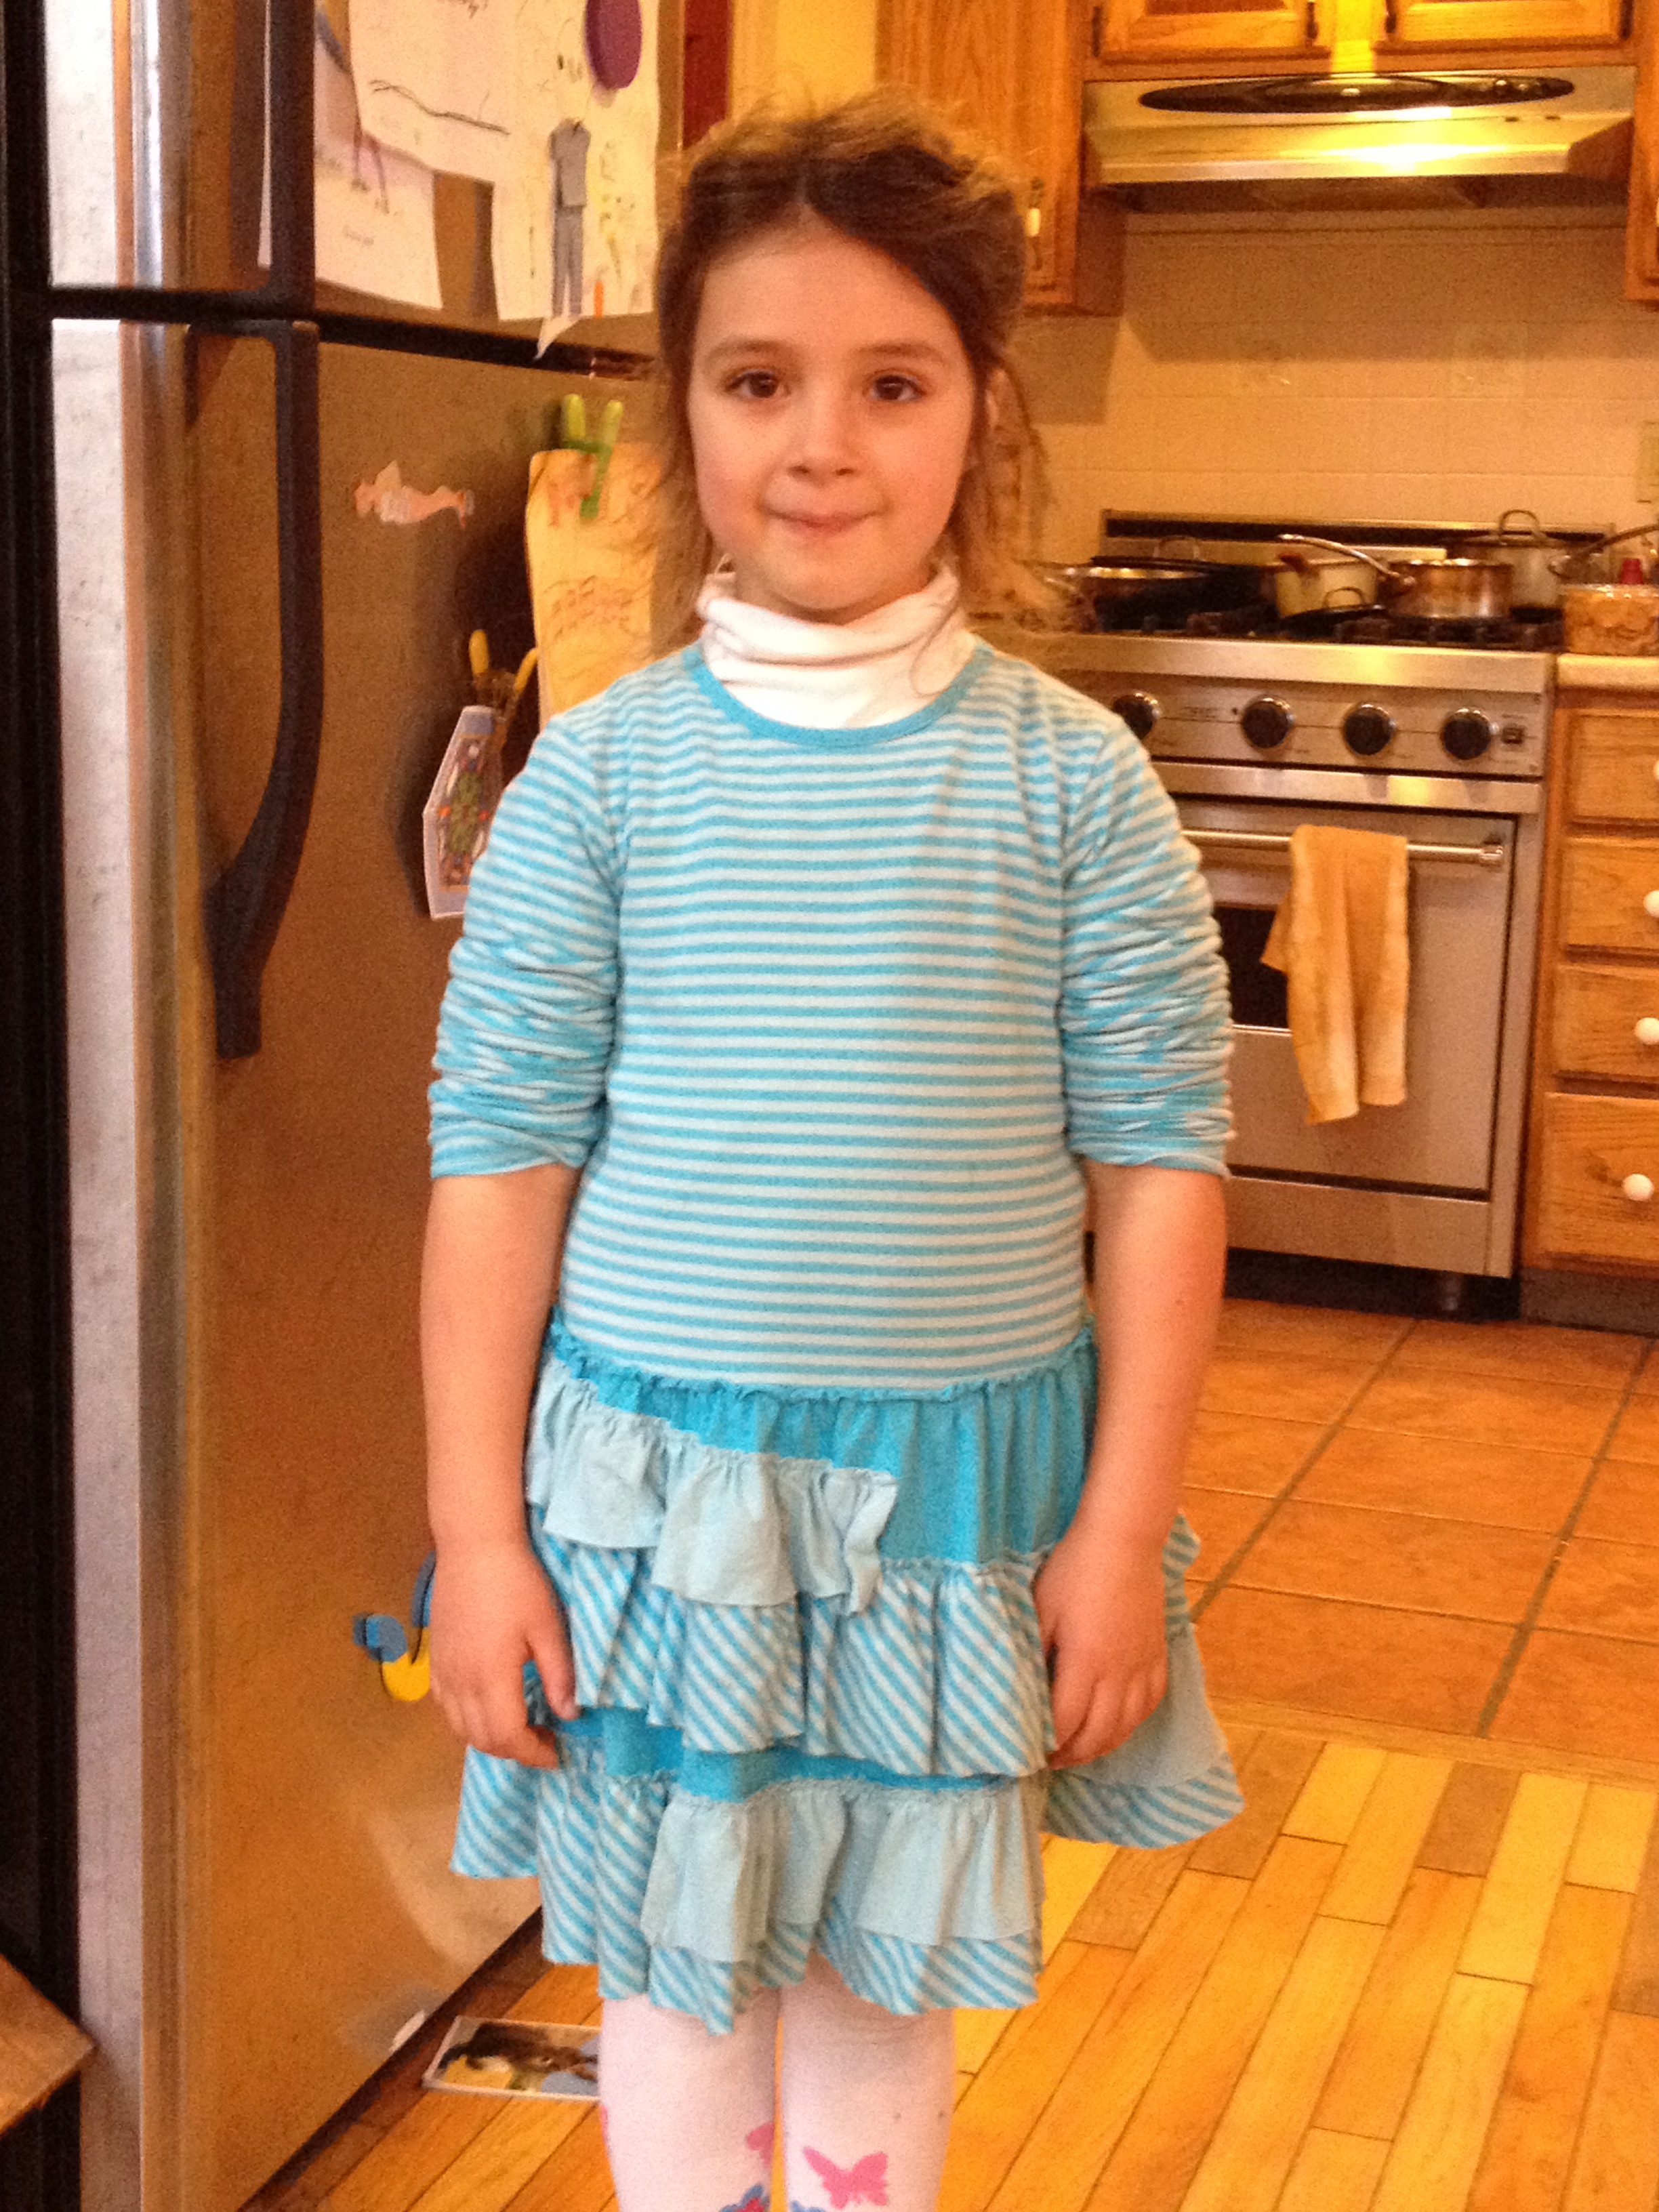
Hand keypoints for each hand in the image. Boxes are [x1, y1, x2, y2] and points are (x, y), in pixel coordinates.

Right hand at [429, 1537, 578, 1767]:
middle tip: (544, 1740)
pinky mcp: (434, 1659)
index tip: (557, 1753)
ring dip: (489, 1738)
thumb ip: (559, 1675)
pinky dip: (467, 1720)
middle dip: (514, 1751)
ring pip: (459, 1728)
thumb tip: (569, 1715)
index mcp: (491, 1677)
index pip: (508, 1737)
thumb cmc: (517, 1582)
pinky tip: (490, 1704)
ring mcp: (442, 1672)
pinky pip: (445, 1707)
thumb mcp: (548, 1628)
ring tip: (520, 1726)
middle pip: (482, 1740)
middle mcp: (460, 1682)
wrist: (474, 1546)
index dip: (533, 1754)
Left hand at [1033, 1526, 1168, 1769]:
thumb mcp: (1040, 1608)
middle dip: (1072, 1756)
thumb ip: (1032, 1653)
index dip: (1046, 1745)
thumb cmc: (1073, 1570)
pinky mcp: (1158, 1654)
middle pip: (1098, 1734)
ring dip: (1102, 1746)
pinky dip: (1132, 1723)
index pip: (1065, 1723)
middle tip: (1050, 1761)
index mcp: (1085, 1662)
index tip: (1029, 1754)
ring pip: (1127, 1725)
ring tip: (1080, 1751)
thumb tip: (1018, 1691)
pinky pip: (1150, 1703)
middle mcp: (1119, 1673)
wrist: (1123, 1540)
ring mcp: (1142, 1665)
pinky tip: (1118, 1725)